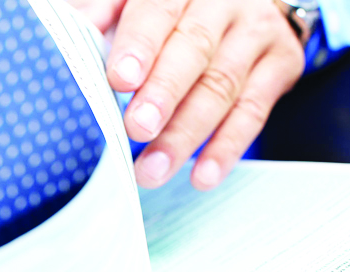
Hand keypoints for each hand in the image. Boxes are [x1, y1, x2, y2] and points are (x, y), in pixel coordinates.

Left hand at [70, 0, 304, 189]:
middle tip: (137, 129)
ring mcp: (256, 32)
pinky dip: (227, 147)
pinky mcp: (281, 64)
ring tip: (153, 169)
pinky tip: (203, 175)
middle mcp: (224, 1)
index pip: (157, 11)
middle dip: (164, 94)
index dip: (139, 45)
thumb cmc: (171, 7)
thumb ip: (101, 14)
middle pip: (193, 50)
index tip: (119, 79)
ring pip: (221, 86)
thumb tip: (68, 37)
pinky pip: (254, 111)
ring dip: (186, 134)